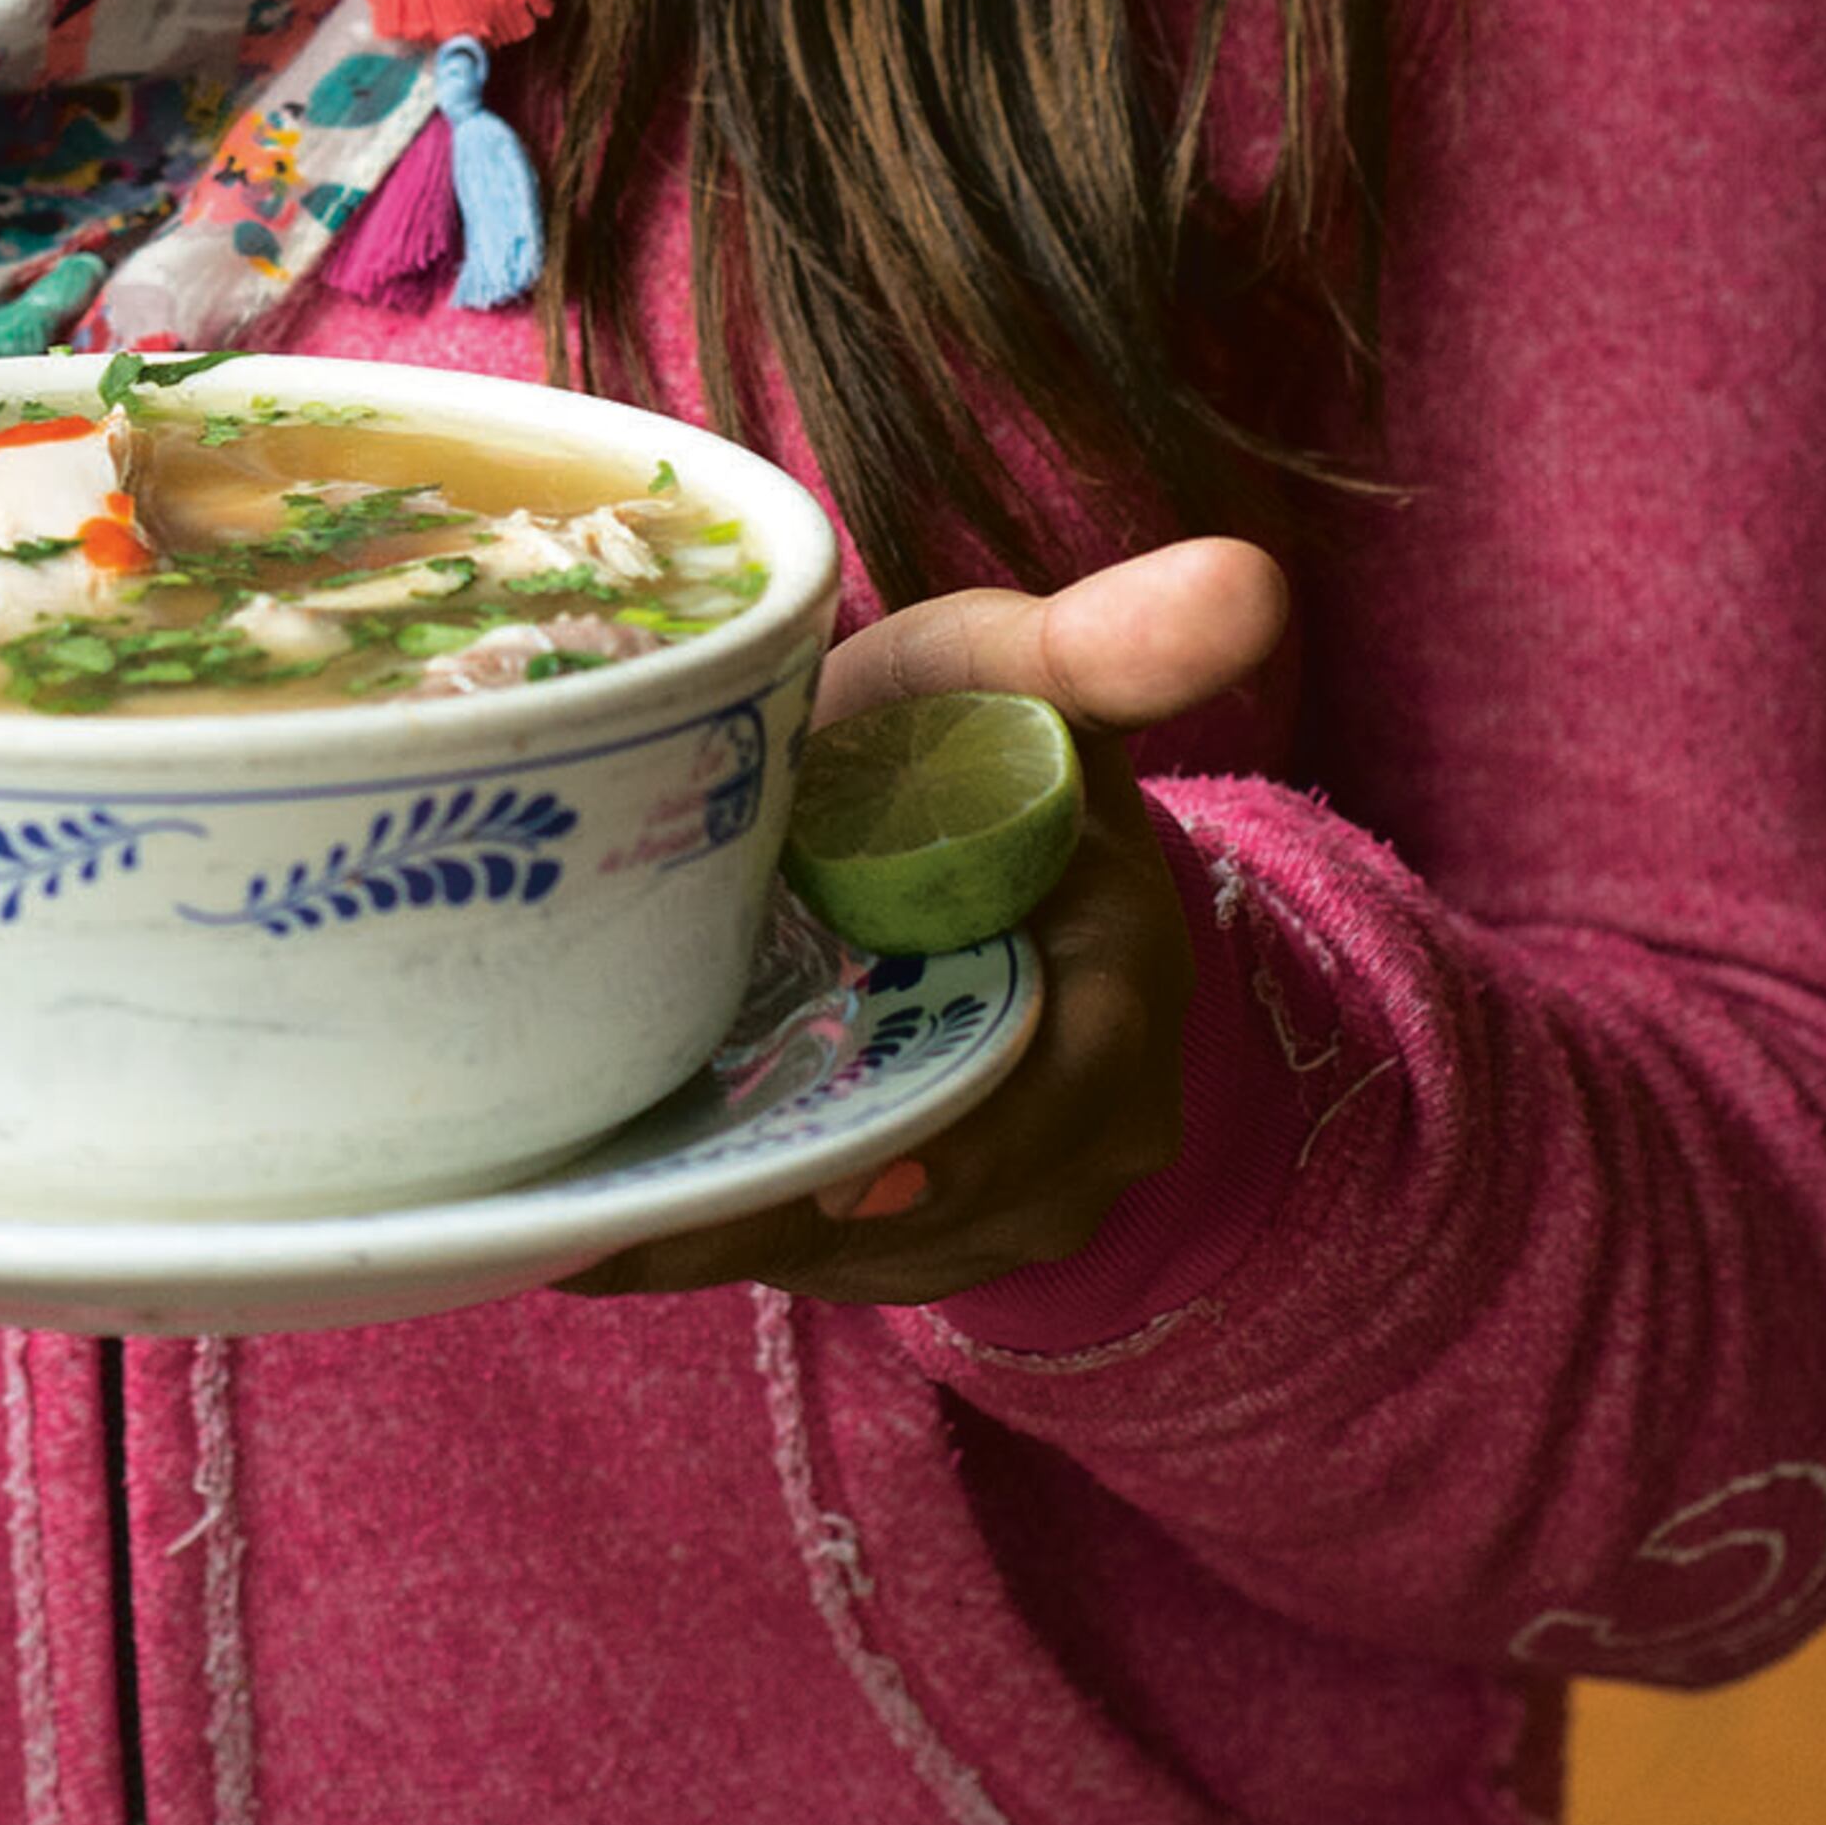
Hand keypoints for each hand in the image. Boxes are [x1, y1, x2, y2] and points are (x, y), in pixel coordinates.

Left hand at [560, 532, 1285, 1314]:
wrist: (933, 807)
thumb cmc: (975, 727)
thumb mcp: (1025, 672)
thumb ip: (1108, 644)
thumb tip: (1251, 576)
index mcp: (1120, 988)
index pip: (1069, 1094)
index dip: (970, 1151)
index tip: (850, 1186)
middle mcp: (1072, 1124)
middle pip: (939, 1202)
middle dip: (788, 1220)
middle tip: (629, 1233)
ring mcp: (987, 1190)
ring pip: (856, 1246)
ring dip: (725, 1239)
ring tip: (574, 1233)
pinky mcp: (899, 1222)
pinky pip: (807, 1248)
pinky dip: (704, 1234)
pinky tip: (581, 1225)